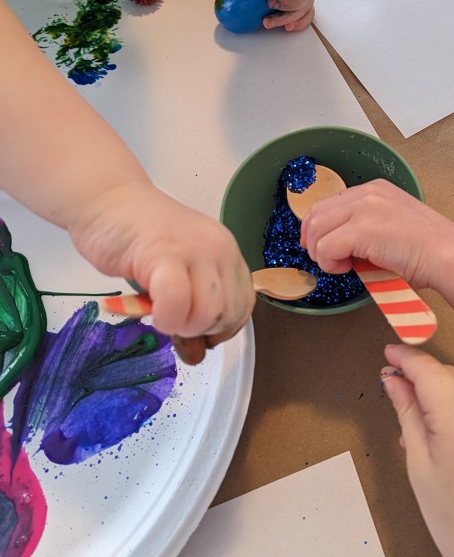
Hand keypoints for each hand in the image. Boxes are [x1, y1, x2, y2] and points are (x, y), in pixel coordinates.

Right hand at [68, 182, 254, 364]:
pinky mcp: (163, 253)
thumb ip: (191, 311)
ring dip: (182, 326)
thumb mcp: (175, 276)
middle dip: (199, 331)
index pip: (243, 306)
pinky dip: (166, 317)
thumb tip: (197, 356)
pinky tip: (152, 312)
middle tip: (171, 321)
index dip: (221, 330)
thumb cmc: (137, 239)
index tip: (196, 333)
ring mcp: (194, 250)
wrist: (107, 200)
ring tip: (160, 313)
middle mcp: (218, 249)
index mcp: (226, 252)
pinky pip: (177, 300)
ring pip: (209, 312)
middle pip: (228, 314)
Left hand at [301, 179, 453, 288]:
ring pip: (317, 230)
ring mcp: (364, 209)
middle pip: (317, 212)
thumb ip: (367, 226)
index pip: (330, 202)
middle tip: (323, 260)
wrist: (448, 256)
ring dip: (322, 253)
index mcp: (376, 190)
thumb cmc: (429, 250)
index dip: (318, 226)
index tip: (319, 245)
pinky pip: (325, 248)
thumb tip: (341, 246)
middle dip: (313, 239)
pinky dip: (330, 264)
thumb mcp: (394, 225)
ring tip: (341, 266)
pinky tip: (347, 269)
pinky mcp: (361, 230)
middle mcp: (368, 193)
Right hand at [381, 345, 453, 556]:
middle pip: (450, 374)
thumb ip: (408, 414)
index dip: (408, 359)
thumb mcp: (419, 466)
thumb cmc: (452, 520)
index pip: (432, 373)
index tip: (389, 352)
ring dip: (442, 388)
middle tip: (395, 383)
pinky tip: (445, 427)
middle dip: (423, 374)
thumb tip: (393, 379)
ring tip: (417, 414)